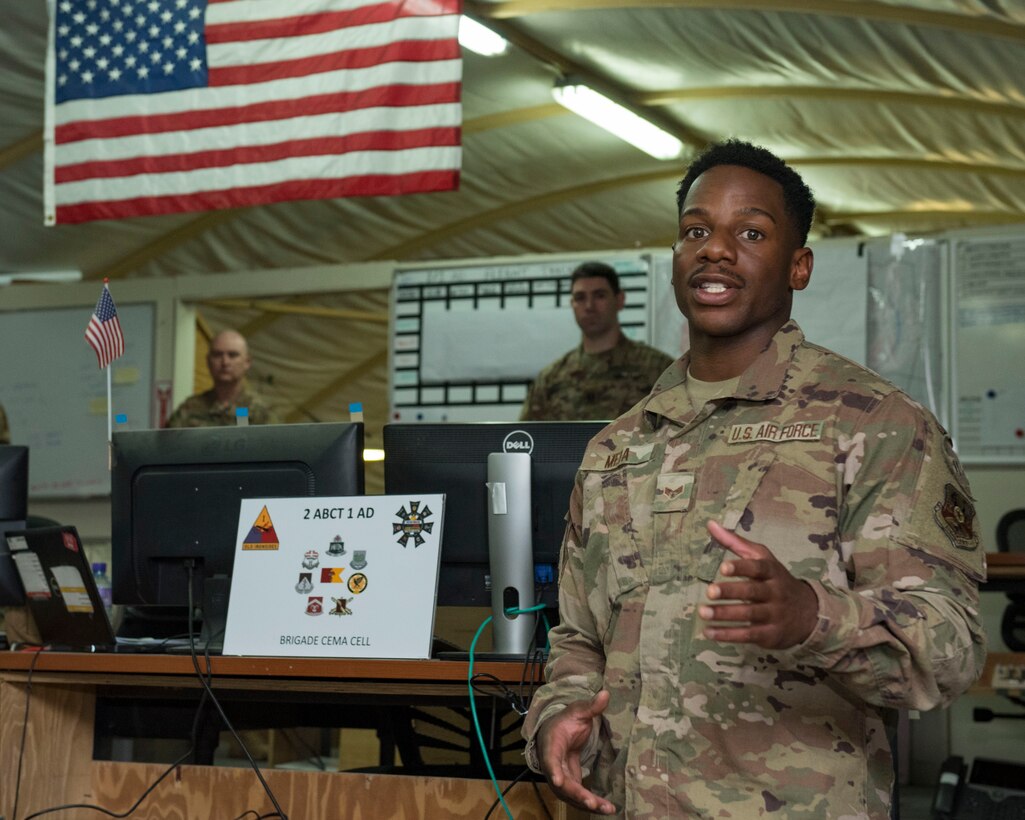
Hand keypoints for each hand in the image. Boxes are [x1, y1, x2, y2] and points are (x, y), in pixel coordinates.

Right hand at [537, 690, 615, 814]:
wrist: (556, 732)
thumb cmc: (565, 721)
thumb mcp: (577, 711)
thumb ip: (591, 706)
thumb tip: (605, 693)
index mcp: (551, 745)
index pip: (550, 759)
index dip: (554, 770)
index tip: (558, 781)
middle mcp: (552, 765)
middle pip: (562, 784)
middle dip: (577, 795)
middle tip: (592, 803)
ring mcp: (559, 777)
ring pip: (570, 795)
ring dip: (587, 803)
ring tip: (607, 809)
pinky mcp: (568, 783)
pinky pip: (577, 796)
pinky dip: (590, 803)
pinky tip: (606, 808)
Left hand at [699, 520, 817, 648]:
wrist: (809, 612)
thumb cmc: (776, 580)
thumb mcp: (762, 558)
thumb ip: (735, 542)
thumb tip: (710, 524)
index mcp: (772, 572)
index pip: (758, 568)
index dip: (741, 568)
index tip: (723, 567)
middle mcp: (775, 593)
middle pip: (752, 592)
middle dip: (731, 592)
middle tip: (710, 591)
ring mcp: (774, 615)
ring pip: (748, 615)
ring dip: (724, 614)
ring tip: (703, 612)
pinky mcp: (770, 634)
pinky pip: (748, 635)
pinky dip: (727, 634)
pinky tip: (708, 632)